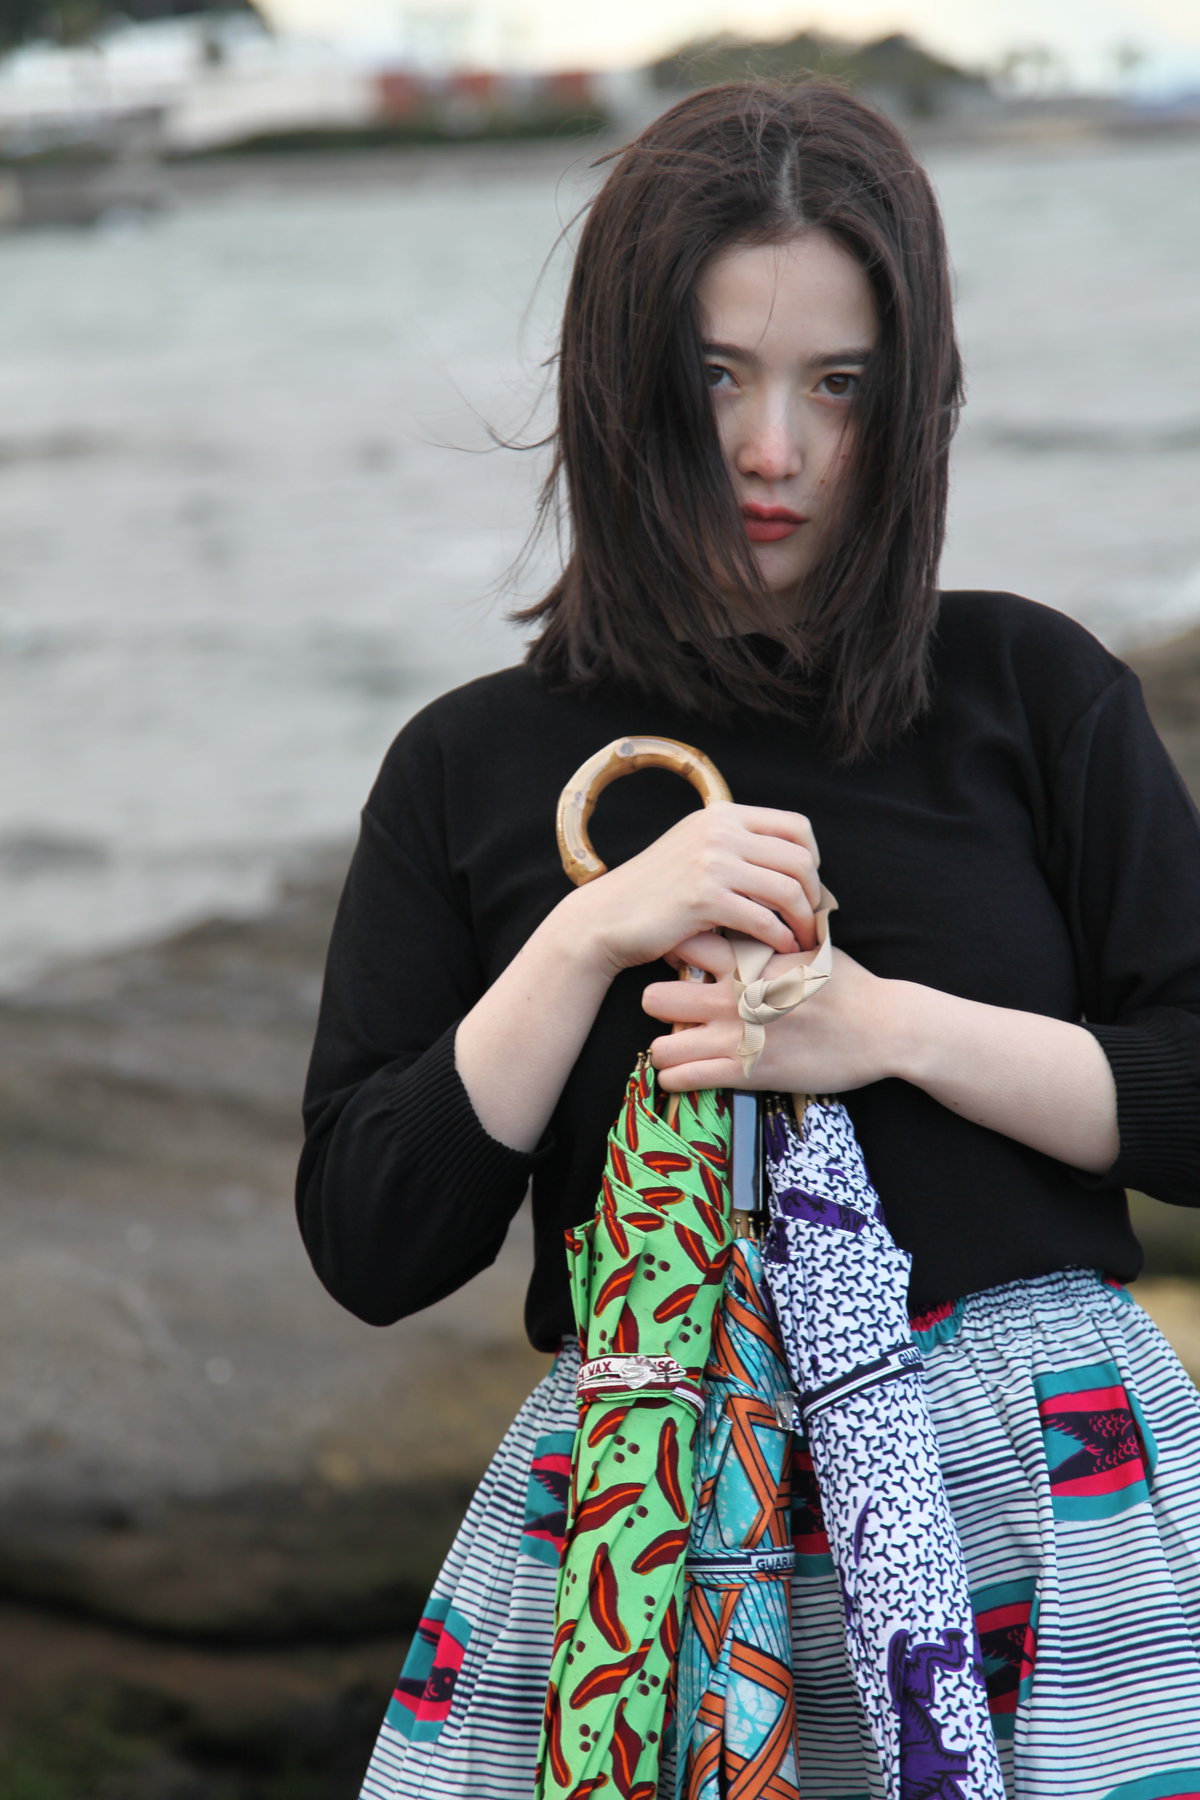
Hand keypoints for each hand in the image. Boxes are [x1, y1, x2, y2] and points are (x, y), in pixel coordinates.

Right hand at [564, 803, 822, 976]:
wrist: (606, 917)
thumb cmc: (654, 893)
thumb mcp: (693, 850)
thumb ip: (733, 845)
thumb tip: (788, 862)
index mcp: (721, 815)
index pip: (795, 826)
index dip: (813, 859)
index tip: (808, 887)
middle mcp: (719, 831)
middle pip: (799, 859)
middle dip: (814, 895)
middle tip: (812, 921)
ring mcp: (711, 862)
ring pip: (788, 889)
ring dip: (803, 920)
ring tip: (803, 939)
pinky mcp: (704, 898)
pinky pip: (763, 919)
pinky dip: (780, 938)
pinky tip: (780, 950)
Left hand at [643, 932, 901, 1094]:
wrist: (882, 1027)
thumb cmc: (845, 984)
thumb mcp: (805, 944)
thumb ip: (769, 930)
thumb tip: (755, 903)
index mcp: (746, 960)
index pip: (681, 945)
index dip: (671, 952)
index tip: (677, 962)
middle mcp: (734, 997)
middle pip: (654, 997)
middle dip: (659, 1005)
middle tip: (674, 1011)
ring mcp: (738, 1037)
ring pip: (661, 1046)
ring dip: (665, 1049)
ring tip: (677, 1047)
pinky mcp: (747, 1073)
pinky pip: (684, 1079)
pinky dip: (677, 1077)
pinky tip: (685, 1072)